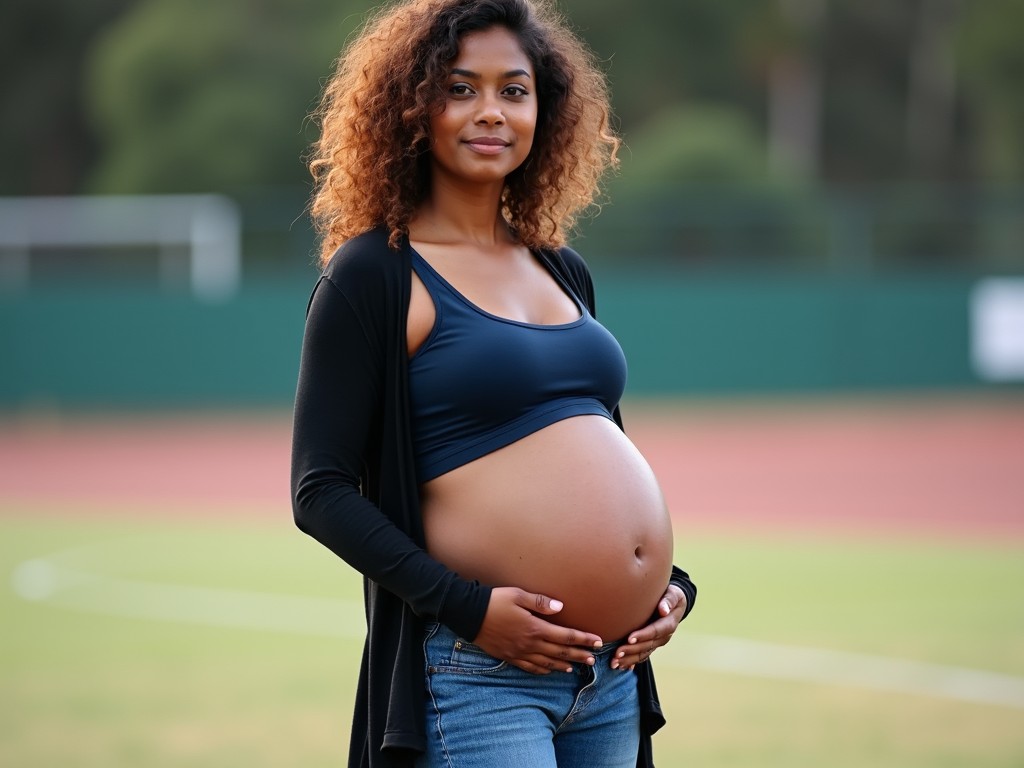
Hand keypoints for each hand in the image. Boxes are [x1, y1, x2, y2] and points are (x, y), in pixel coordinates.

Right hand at [472, 587, 603, 674]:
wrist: (469, 615)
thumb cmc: (495, 601)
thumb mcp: (518, 595)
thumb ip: (540, 602)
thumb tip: (560, 606)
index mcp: (535, 627)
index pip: (566, 635)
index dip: (583, 639)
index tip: (597, 641)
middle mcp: (530, 643)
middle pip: (560, 652)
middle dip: (578, 655)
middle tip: (593, 659)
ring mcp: (519, 653)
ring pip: (547, 663)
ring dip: (563, 665)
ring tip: (575, 667)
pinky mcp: (509, 657)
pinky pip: (530, 668)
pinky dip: (543, 670)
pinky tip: (550, 671)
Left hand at [611, 584, 685, 669]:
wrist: (674, 604)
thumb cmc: (670, 595)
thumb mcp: (673, 594)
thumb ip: (668, 600)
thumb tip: (663, 610)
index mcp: (669, 623)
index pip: (655, 631)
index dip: (643, 635)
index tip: (630, 638)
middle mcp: (664, 636)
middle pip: (647, 645)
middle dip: (632, 650)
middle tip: (616, 654)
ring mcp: (657, 642)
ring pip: (643, 653)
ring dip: (629, 659)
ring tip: (614, 663)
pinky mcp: (651, 645)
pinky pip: (642, 655)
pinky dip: (631, 662)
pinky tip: (620, 666)